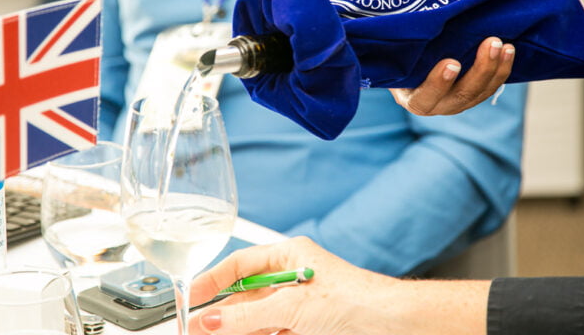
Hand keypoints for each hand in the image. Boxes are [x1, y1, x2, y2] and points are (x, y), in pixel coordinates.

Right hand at [189, 237, 397, 334]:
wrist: (392, 325)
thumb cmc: (355, 300)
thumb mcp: (292, 306)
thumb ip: (248, 315)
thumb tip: (211, 322)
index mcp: (290, 255)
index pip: (240, 264)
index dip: (213, 280)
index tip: (191, 298)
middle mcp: (293, 277)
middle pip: (245, 296)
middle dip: (220, 314)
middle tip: (193, 330)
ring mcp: (300, 305)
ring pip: (256, 318)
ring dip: (234, 330)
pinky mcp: (307, 328)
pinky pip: (271, 331)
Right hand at [390, 37, 514, 115]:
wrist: (406, 62)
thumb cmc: (396, 55)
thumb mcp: (392, 54)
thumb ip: (399, 48)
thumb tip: (396, 27)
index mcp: (411, 99)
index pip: (425, 97)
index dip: (438, 83)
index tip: (452, 63)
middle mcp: (435, 106)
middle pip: (461, 96)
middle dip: (480, 70)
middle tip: (492, 43)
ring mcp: (455, 102)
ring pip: (480, 93)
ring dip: (495, 69)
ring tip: (505, 45)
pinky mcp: (470, 95)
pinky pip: (489, 87)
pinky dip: (501, 70)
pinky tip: (509, 50)